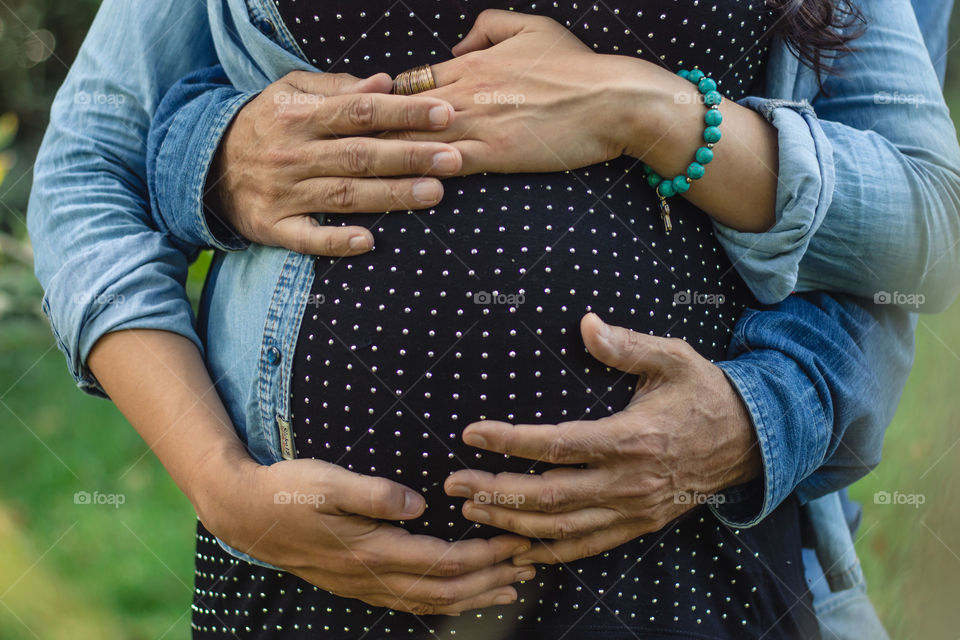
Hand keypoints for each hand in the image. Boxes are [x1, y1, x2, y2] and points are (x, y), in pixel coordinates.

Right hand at [195, 455, 533, 614]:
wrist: (246, 515)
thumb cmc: (289, 491)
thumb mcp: (328, 480)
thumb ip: (374, 493)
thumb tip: (418, 503)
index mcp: (373, 550)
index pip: (444, 562)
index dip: (485, 556)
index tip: (517, 542)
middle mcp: (373, 576)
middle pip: (446, 591)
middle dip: (492, 580)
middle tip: (530, 566)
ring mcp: (365, 586)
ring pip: (431, 603)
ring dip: (475, 596)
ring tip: (511, 587)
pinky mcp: (358, 584)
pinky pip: (410, 603)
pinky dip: (444, 602)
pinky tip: (460, 595)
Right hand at [207, 71, 463, 255]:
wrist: (203, 166)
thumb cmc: (263, 125)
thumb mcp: (289, 93)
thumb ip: (337, 88)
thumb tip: (384, 82)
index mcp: (301, 116)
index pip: (360, 111)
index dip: (404, 111)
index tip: (444, 113)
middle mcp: (294, 153)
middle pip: (360, 154)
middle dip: (410, 155)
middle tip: (455, 158)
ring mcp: (284, 192)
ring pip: (344, 194)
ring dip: (390, 195)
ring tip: (434, 193)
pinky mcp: (273, 226)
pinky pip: (307, 237)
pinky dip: (335, 241)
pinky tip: (367, 242)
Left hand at [383, 9, 648, 173]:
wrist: (611, 99)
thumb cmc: (575, 65)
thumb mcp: (531, 26)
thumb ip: (486, 28)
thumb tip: (457, 47)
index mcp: (469, 63)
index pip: (409, 82)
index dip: (389, 100)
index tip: (377, 116)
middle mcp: (464, 93)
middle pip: (400, 114)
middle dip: (375, 131)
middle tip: (350, 149)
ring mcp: (476, 125)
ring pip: (414, 141)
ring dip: (387, 156)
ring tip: (362, 173)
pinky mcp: (493, 154)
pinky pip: (444, 164)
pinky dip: (420, 173)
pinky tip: (401, 185)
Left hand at [442, 312, 761, 564]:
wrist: (752, 439)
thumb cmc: (704, 392)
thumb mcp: (673, 358)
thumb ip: (627, 345)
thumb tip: (586, 323)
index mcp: (632, 438)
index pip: (557, 446)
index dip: (510, 442)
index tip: (472, 433)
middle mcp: (629, 482)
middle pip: (550, 496)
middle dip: (496, 491)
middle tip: (454, 480)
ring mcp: (634, 510)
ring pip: (562, 529)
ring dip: (512, 523)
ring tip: (472, 509)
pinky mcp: (639, 525)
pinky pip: (587, 546)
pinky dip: (549, 552)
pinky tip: (517, 548)